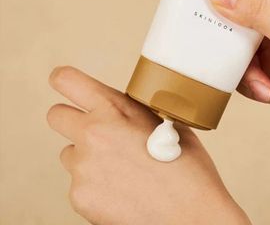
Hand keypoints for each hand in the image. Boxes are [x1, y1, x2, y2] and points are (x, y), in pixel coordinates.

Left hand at [47, 66, 249, 224]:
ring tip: (120, 168)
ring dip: (86, 155)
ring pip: (69, 152)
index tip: (65, 83)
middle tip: (95, 129)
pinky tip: (121, 189)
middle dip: (72, 118)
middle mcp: (92, 135)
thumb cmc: (186, 168)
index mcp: (114, 110)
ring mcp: (82, 168)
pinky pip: (78, 182)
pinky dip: (94, 184)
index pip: (68, 81)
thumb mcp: (165, 122)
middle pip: (56, 115)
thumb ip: (134, 111)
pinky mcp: (79, 197)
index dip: (64, 79)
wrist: (192, 216)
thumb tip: (120, 109)